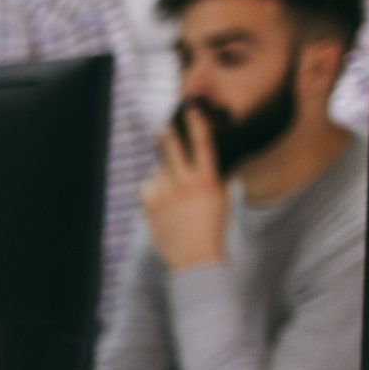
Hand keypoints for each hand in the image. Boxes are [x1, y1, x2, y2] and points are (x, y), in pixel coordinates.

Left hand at [143, 108, 230, 272]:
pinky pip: (146, 185)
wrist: (196, 259)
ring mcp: (166, 194)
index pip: (203, 145)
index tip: (191, 110)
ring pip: (158, 170)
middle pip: (171, 149)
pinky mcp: (151, 206)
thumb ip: (215, 178)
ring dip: (164, 174)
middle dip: (166, 136)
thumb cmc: (212, 229)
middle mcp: (186, 184)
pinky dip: (152, 188)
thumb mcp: (222, 200)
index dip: (196, 124)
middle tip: (162, 129)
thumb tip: (212, 160)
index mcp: (208, 181)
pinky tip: (161, 201)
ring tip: (174, 193)